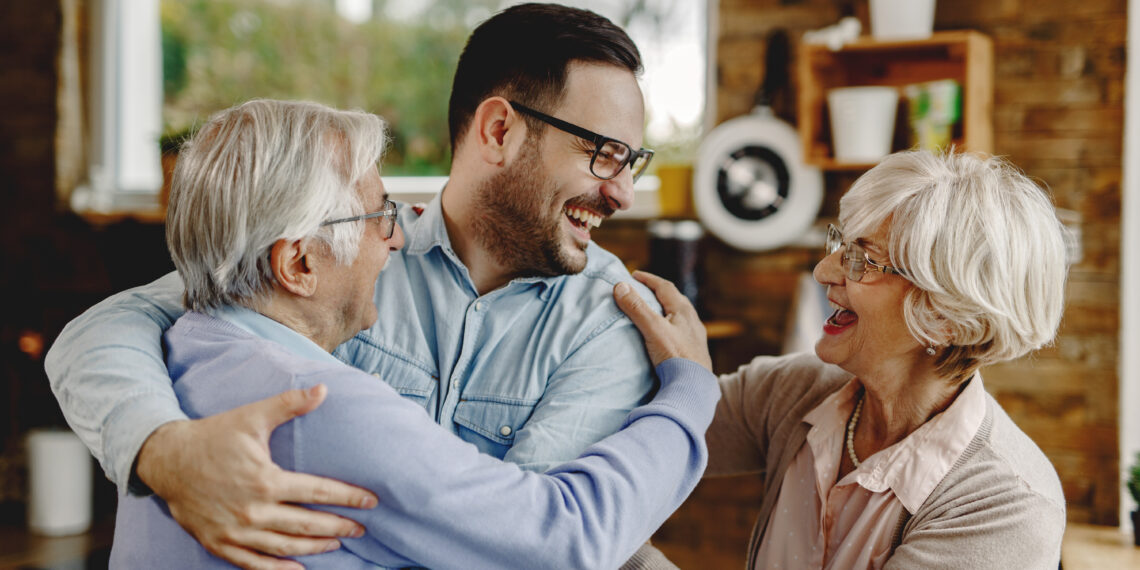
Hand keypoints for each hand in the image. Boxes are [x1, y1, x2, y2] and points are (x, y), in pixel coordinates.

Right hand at [136, 384, 378, 569]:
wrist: (167, 459)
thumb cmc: (214, 435)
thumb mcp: (252, 416)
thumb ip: (289, 404)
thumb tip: (323, 389)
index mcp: (265, 480)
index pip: (317, 492)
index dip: (347, 497)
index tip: (370, 501)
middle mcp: (252, 510)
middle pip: (305, 525)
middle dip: (338, 527)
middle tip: (361, 528)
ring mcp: (235, 530)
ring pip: (283, 548)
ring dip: (314, 548)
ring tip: (336, 544)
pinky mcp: (218, 542)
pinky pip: (252, 563)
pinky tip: (297, 569)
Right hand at [613, 270, 712, 371]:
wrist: (694, 386)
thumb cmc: (675, 356)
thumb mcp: (653, 329)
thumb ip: (637, 308)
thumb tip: (620, 286)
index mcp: (683, 310)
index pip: (664, 287)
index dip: (649, 279)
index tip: (634, 275)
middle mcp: (692, 320)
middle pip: (674, 299)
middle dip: (657, 292)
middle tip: (642, 290)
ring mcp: (696, 336)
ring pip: (679, 315)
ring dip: (665, 308)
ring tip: (653, 310)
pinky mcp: (695, 351)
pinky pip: (681, 330)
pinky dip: (670, 324)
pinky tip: (666, 334)